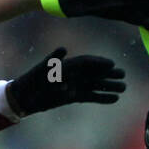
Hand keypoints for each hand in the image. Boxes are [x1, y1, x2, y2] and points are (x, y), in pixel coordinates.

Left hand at [6, 47, 126, 115]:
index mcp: (68, 65)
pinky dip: (102, 97)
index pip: (87, 62)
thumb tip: (63, 49)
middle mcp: (74, 74)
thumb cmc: (32, 80)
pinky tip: (114, 99)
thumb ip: (53, 59)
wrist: (25, 97)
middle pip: (95, 72)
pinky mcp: (74, 96)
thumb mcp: (42, 69)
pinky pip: (91, 96)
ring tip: (123, 88)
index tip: (112, 64)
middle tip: (123, 75)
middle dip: (109, 73)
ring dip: (109, 86)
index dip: (99, 63)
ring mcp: (75, 85)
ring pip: (96, 85)